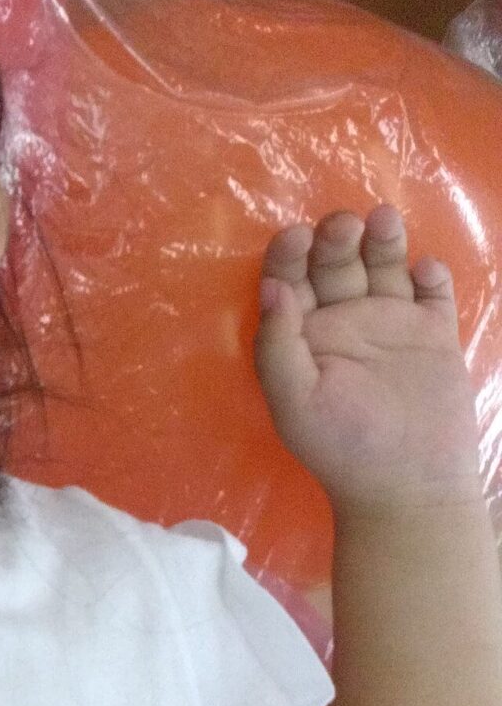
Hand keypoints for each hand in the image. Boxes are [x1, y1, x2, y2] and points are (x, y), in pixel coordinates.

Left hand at [252, 205, 479, 515]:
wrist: (408, 484)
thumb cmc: (341, 448)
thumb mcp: (294, 401)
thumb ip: (278, 345)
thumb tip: (271, 288)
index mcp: (302, 336)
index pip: (289, 281)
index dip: (288, 254)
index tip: (295, 236)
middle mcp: (342, 322)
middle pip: (336, 263)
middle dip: (336, 238)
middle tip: (343, 225)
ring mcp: (389, 323)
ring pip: (384, 265)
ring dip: (382, 240)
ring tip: (383, 220)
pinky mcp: (433, 332)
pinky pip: (432, 291)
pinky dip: (429, 274)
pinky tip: (423, 270)